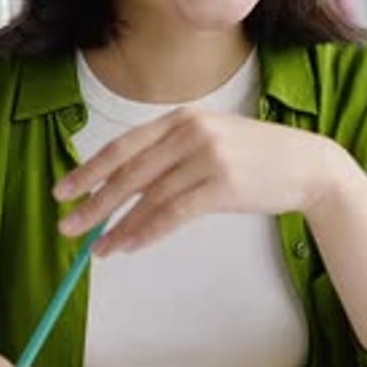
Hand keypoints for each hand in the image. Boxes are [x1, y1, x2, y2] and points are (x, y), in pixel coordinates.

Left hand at [54, 106, 339, 254]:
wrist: (303, 162)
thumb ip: (166, 155)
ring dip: (118, 226)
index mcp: (178, 118)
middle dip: (93, 201)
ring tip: (97, 248)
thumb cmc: (249, 155)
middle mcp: (188, 132)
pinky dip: (146, 232)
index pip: (123, 146)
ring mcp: (206, 156)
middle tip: (67, 226)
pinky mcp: (222, 184)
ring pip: (148, 197)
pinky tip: (128, 245)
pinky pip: (173, 214)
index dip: (89, 169)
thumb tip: (118, 190)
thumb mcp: (206, 139)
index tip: (63, 191)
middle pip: (129, 172)